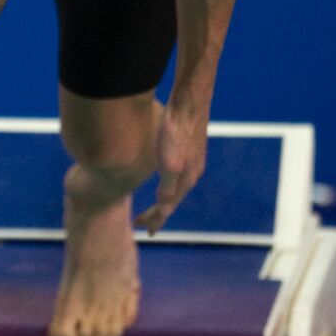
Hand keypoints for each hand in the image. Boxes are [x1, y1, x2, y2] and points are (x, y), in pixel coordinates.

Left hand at [134, 102, 208, 234]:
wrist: (189, 102)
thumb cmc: (176, 131)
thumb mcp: (169, 164)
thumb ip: (168, 188)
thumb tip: (163, 208)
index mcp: (186, 179)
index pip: (168, 207)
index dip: (156, 220)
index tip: (146, 232)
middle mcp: (191, 172)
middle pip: (172, 200)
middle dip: (159, 214)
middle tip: (144, 224)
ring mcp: (191, 159)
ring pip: (175, 187)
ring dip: (163, 200)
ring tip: (154, 208)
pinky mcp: (188, 147)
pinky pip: (176, 174)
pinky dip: (167, 184)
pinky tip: (162, 178)